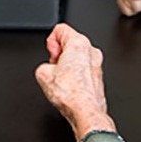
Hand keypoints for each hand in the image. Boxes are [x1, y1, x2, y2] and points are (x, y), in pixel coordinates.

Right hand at [35, 23, 115, 141]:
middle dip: (59, 54)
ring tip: (61, 80)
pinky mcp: (98, 78)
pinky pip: (83, 70)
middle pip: (70, 43)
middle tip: (54, 67)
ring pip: (77, 58)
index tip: (50, 53)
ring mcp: (97, 65)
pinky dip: (75, 76)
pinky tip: (69, 88)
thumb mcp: (42, 74)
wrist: (85, 112)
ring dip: (67, 66)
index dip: (50, 41)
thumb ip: (43, 65)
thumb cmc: (71, 94)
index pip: (60, 29)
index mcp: (79, 43)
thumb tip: (46, 70)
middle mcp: (91, 51)